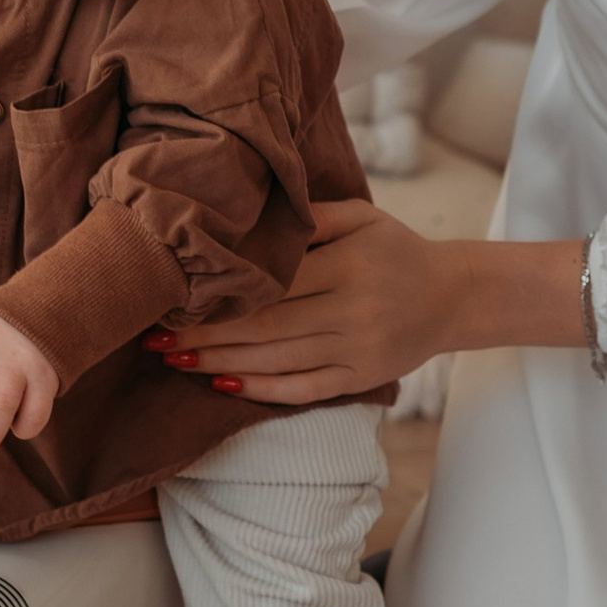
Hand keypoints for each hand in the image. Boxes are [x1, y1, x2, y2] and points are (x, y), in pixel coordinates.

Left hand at [148, 200, 458, 405]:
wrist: (452, 296)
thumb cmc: (394, 248)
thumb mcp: (361, 216)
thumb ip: (309, 218)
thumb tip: (245, 221)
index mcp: (351, 265)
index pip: (274, 284)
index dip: (222, 295)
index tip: (175, 295)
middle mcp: (354, 311)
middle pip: (266, 327)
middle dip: (205, 335)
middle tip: (155, 336)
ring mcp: (358, 351)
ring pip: (277, 362)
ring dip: (219, 363)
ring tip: (173, 359)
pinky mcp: (360, 379)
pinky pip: (303, 390)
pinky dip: (260, 390)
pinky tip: (221, 384)